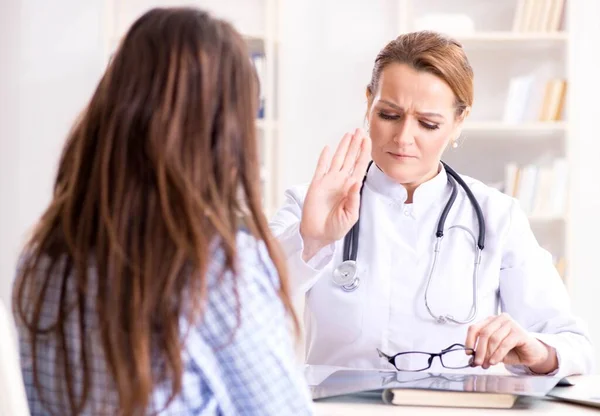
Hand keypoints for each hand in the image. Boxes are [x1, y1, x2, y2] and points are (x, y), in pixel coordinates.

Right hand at [300, 129, 371, 260]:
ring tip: (348, 134)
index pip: (360, 167)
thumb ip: (354, 199)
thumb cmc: (336, 227)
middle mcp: (341, 182)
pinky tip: (328, 148)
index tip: (368, 141)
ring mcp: (328, 181)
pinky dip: (324, 157)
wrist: (318, 234)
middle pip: (350, 159)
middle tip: (360, 130)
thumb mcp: (351, 216)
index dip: (364, 153)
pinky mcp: (316, 184)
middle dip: (355, 145)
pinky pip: (321, 167)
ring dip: (342, 147)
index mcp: (351, 188)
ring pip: (337, 159)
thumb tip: (356, 182)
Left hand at [465, 313, 557, 373]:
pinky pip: (504, 344)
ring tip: (487, 364)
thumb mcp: (493, 350)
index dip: (469, 341)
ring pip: (493, 339)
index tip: (468, 353)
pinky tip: (494, 362)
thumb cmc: (512, 350)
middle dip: (479, 350)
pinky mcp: (519, 332)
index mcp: (491, 321)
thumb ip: (483, 351)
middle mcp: (500, 319)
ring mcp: (510, 324)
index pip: (474, 328)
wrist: (531, 354)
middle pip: (484, 333)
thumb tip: (471, 358)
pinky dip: (497, 354)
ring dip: (488, 354)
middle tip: (477, 362)